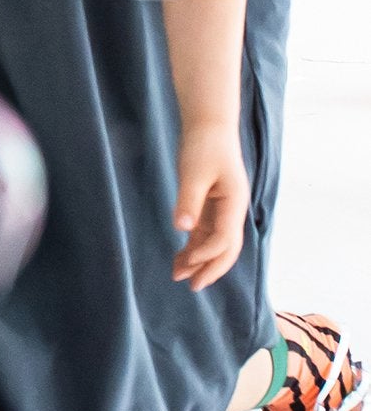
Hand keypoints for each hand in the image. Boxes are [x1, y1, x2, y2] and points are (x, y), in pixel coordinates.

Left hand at [172, 120, 248, 289]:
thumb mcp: (193, 171)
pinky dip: (194, 244)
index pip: (225, 238)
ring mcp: (223, 208)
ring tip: (177, 273)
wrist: (208, 124)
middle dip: (209, 268)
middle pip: (227, 248)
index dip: (206, 253)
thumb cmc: (203, 145)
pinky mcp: (212, 204)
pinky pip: (206, 231)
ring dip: (198, 258)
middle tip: (191, 286)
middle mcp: (233, 210)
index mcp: (234, 203)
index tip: (186, 263)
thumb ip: (189, 200)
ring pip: (215, 242)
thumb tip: (182, 229)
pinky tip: (181, 255)